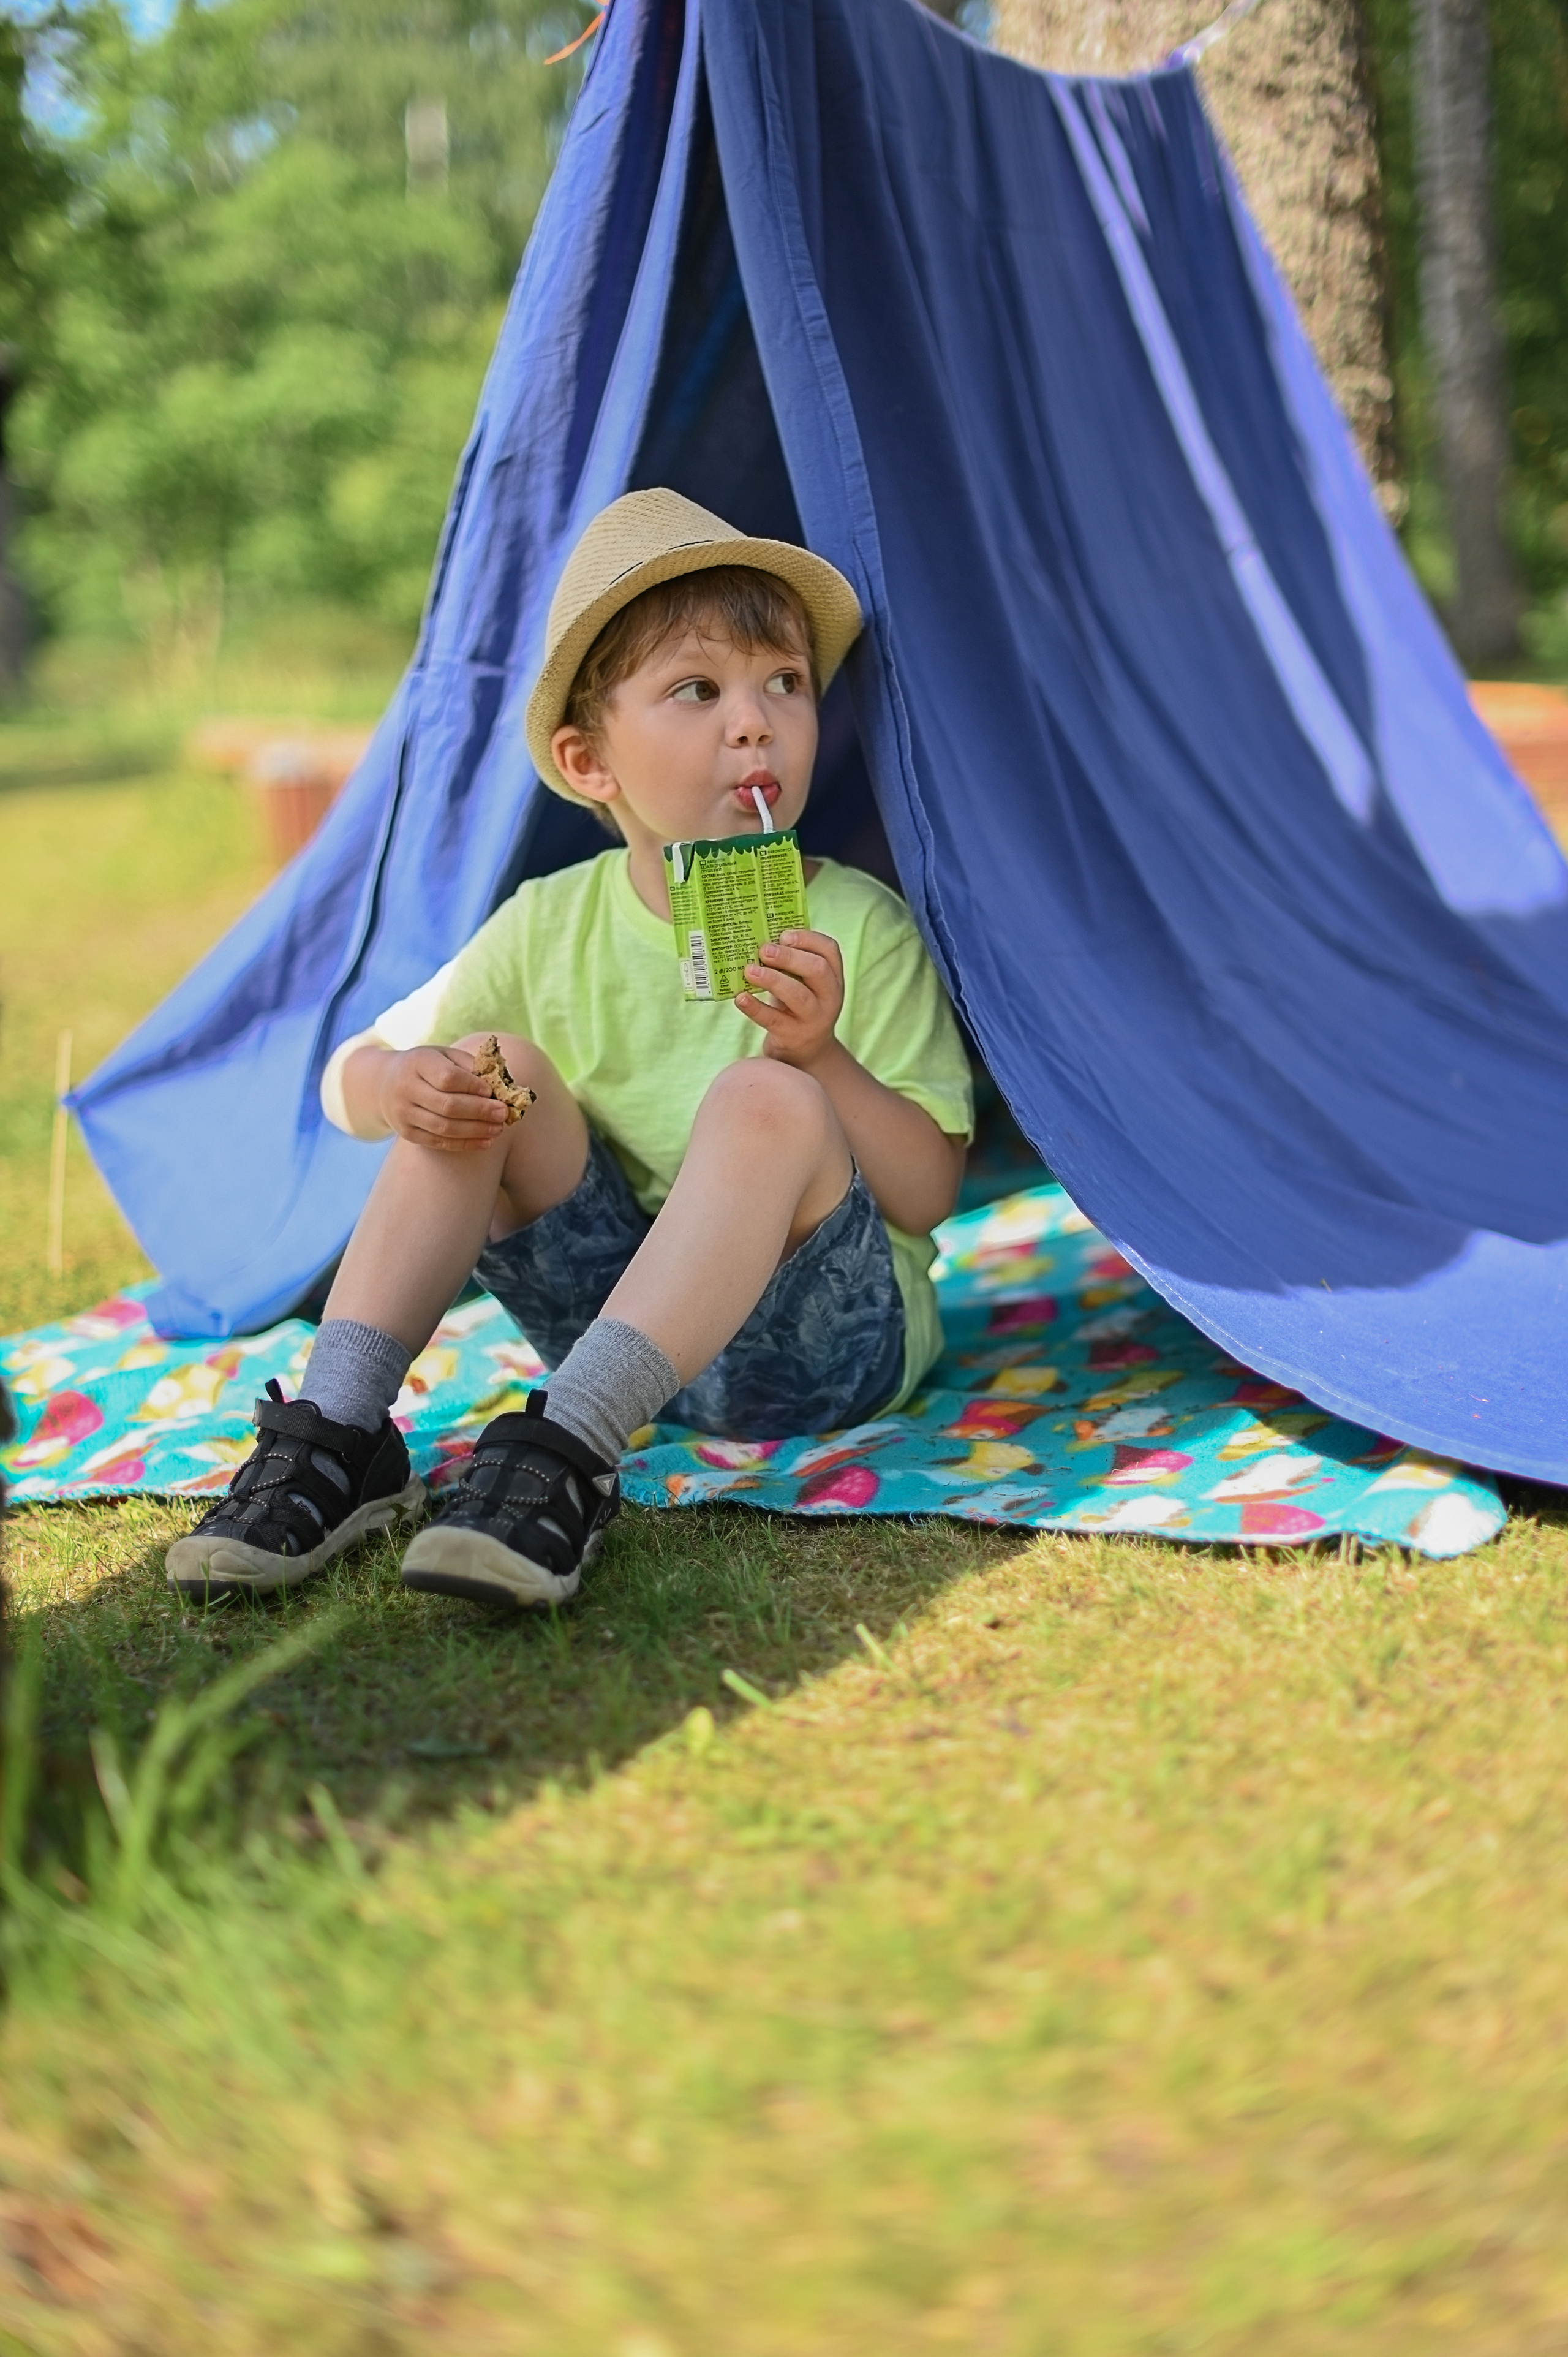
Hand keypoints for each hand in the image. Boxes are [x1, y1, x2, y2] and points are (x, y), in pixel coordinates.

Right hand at [374, 1045, 510, 1152]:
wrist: (385, 1083)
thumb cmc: (427, 1066)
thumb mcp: (444, 1055)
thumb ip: (470, 1065)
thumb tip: (501, 1084)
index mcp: (418, 1063)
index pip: (447, 1078)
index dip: (472, 1086)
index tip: (492, 1091)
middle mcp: (406, 1088)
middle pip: (447, 1105)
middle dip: (480, 1111)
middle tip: (503, 1113)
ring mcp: (403, 1113)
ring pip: (443, 1127)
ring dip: (475, 1130)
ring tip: (498, 1129)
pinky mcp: (407, 1133)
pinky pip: (438, 1142)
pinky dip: (464, 1144)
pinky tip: (485, 1141)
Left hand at [736, 929, 844, 1070]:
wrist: (807, 1051)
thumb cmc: (799, 1006)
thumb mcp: (804, 983)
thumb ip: (792, 963)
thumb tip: (758, 938)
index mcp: (833, 977)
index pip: (830, 950)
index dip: (808, 939)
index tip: (784, 935)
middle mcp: (829, 997)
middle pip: (817, 970)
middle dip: (789, 957)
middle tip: (764, 950)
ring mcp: (814, 1019)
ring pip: (798, 995)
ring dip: (772, 980)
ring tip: (750, 970)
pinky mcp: (794, 1036)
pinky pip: (774, 1020)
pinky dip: (755, 1008)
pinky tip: (740, 998)